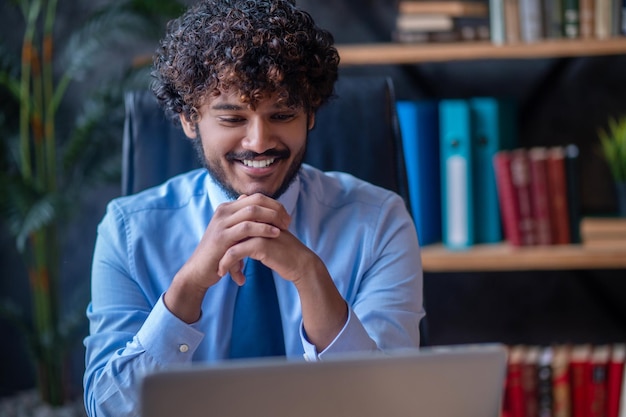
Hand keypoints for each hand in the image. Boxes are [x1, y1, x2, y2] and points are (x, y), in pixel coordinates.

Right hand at [164, 193, 289, 321]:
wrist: (198, 271)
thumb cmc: (219, 254)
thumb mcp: (232, 233)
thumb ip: (243, 220)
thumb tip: (256, 206)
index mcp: (228, 208)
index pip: (256, 197)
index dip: (274, 204)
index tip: (286, 216)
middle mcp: (223, 211)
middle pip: (256, 200)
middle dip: (276, 209)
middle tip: (288, 222)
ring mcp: (221, 223)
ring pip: (252, 211)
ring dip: (272, 217)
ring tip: (284, 228)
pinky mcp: (222, 237)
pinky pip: (247, 227)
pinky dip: (263, 229)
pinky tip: (275, 234)